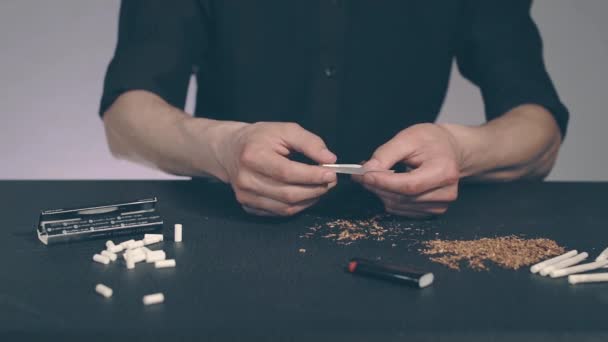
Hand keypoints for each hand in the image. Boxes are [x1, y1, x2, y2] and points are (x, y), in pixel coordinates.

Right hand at [216, 122, 337, 216]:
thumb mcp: (285, 130)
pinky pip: (278, 213)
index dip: (312, 176)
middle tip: (330, 181)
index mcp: (253, 156)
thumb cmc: (259, 137)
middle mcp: (246, 179)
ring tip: (320, 188)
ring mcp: (245, 196)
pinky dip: (297, 206)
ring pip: (286, 207)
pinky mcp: (247, 205)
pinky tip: (305, 195)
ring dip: (309, 200)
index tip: (331, 173)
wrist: (229, 150)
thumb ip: (309, 142)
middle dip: (315, 190)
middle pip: (288, 194)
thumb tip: (329, 159)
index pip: (287, 172)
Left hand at [352, 123, 461, 217]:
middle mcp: (445, 193)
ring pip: (398, 205)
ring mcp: (440, 205)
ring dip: (381, 192)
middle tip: (360, 173)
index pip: (409, 185)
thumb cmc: (431, 141)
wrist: (450, 150)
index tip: (363, 175)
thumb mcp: (408, 138)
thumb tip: (367, 170)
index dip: (384, 182)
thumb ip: (386, 154)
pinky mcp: (432, 211)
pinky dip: (388, 198)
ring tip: (374, 175)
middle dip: (377, 186)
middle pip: (402, 197)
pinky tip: (386, 184)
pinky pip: (401, 210)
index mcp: (444, 172)